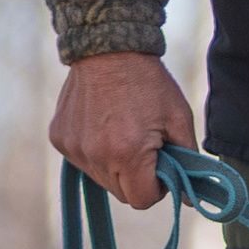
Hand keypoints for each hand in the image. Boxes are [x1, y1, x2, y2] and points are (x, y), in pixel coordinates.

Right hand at [51, 51, 198, 211]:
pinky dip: (94, 151)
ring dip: (114, 166)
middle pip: (120, 194)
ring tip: (123, 132)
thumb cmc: (149, 83)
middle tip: (145, 148)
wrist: (108, 47)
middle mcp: (95, 156)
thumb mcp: (179, 118)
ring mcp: (73, 147)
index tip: (161, 165)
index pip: (142, 200)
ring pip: (100, 179)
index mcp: (128, 154)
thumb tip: (189, 198)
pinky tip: (102, 125)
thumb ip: (187, 160)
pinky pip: (82, 160)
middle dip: (136, 179)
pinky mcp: (59, 137)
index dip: (156, 188)